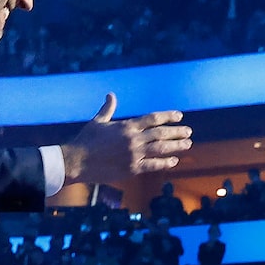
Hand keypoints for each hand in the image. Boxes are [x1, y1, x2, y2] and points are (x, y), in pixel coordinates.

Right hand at [58, 95, 189, 192]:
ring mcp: (133, 155)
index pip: (153, 119)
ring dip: (176, 146)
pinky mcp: (131, 169)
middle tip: (188, 132)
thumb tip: (110, 95)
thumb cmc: (85, 141)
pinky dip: (164, 163)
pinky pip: (152, 165)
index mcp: (127, 126)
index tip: (179, 116)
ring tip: (187, 144)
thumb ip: (107, 109)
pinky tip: (174, 161)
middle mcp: (133, 139)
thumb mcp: (97, 122)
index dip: (168, 116)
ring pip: (160, 149)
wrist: (76, 162)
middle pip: (161, 134)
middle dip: (176, 132)